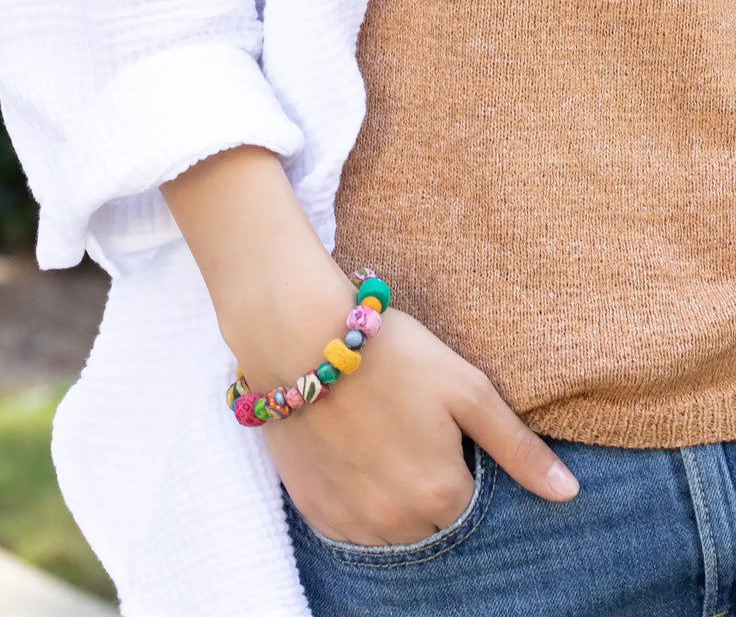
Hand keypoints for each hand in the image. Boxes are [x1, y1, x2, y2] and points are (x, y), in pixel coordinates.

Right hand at [159, 146, 578, 546]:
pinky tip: (352, 457)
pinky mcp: (310, 506)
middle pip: (431, 526)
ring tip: (381, 444)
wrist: (301, 336)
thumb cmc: (392, 353)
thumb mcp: (467, 389)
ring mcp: (348, 519)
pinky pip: (346, 528)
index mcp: (441, 494)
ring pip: (389, 533)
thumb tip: (569, 494)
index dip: (461, 470)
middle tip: (410, 435)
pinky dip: (356, 503)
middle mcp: (396, 521)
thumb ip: (518, 447)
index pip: (471, 511)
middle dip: (430, 490)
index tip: (443, 434)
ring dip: (393, 501)